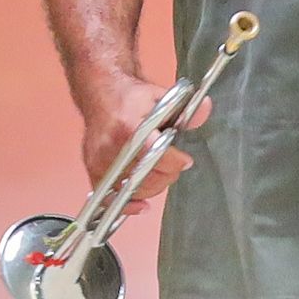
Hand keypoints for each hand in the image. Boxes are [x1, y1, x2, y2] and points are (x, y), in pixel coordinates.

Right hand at [79, 64, 200, 198]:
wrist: (101, 94)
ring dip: (151, 187)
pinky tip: (141, 204)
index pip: (157, 156)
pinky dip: (127, 204)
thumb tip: (205, 109)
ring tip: (156, 174)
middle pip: (146, 178)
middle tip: (171, 166)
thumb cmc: (130, 97)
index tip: (184, 161)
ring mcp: (101, 160)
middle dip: (166, 175)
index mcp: (129, 127)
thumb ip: (186, 110)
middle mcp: (113, 146)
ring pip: (133, 190)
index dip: (176, 162)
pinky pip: (110, 197)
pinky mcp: (93, 168)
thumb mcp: (161, 97)